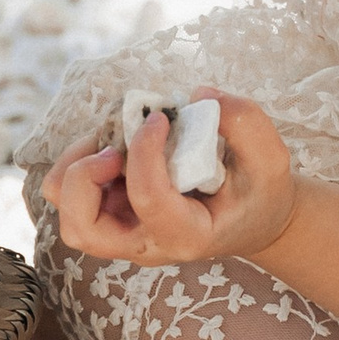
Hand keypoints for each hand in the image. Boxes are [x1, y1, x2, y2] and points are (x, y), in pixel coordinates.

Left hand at [49, 90, 297, 268]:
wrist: (254, 219)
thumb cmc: (259, 191)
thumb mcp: (269, 158)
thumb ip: (244, 122)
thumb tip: (199, 95)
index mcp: (187, 235)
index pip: (148, 200)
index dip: (145, 150)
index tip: (161, 118)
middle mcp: (146, 244)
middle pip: (82, 227)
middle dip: (85, 177)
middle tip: (115, 147)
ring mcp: (126, 234)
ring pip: (69, 214)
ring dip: (77, 168)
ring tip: (111, 140)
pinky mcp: (115, 216)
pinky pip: (75, 195)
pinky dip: (83, 164)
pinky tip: (116, 143)